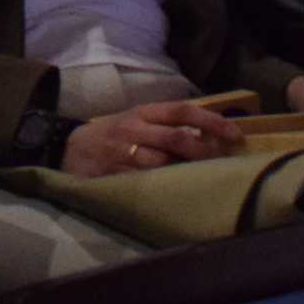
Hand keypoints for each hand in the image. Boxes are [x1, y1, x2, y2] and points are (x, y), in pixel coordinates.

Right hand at [59, 102, 245, 178]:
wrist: (68, 148)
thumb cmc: (113, 134)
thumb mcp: (136, 120)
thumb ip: (166, 126)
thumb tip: (207, 137)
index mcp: (143, 112)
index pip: (182, 110)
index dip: (211, 121)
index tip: (235, 135)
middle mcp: (134, 128)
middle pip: (176, 138)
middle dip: (203, 151)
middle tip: (223, 162)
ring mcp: (123, 152)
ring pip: (162, 162)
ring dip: (186, 171)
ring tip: (205, 179)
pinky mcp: (114, 175)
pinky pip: (145, 182)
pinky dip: (164, 186)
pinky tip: (178, 193)